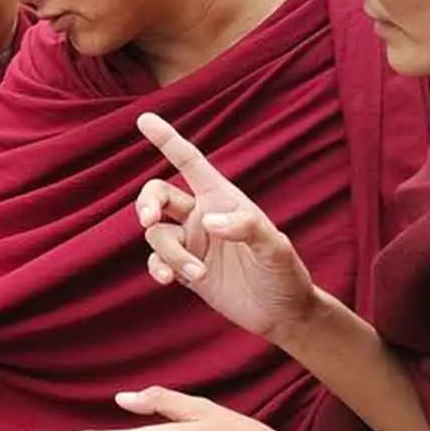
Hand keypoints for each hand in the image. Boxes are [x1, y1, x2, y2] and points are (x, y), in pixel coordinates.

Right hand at [134, 113, 316, 339]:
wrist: (282, 313)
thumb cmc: (285, 273)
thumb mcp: (274, 248)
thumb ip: (246, 227)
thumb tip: (208, 221)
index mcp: (222, 199)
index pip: (190, 162)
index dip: (167, 140)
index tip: (144, 118)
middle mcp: (201, 216)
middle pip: (158, 194)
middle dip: (147, 203)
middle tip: (151, 221)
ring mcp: (191, 243)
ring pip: (156, 235)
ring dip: (171, 254)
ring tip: (197, 274)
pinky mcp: (183, 269)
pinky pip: (156, 260)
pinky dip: (157, 268)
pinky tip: (168, 280)